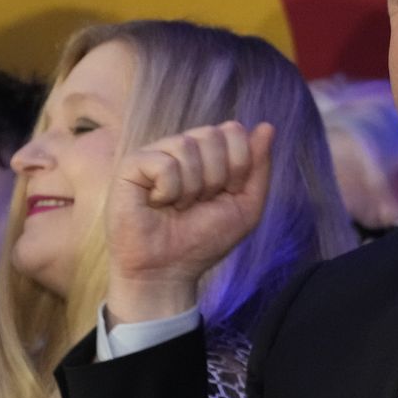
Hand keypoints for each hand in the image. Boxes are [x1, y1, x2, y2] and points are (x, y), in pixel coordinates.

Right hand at [105, 121, 274, 322]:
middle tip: (198, 203)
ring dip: (191, 188)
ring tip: (177, 206)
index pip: (233, 131)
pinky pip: (164, 163)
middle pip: (213, 135)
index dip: (239, 165)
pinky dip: (169, 191)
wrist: (168, 271)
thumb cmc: (203, 240)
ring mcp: (155, 154)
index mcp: (208, 153)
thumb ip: (258, 167)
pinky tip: (156, 203)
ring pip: (187, 146)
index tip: (227, 193)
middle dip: (216, 178)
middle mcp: (181, 148)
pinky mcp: (131, 165)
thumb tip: (267, 127)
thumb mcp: (245, 206)